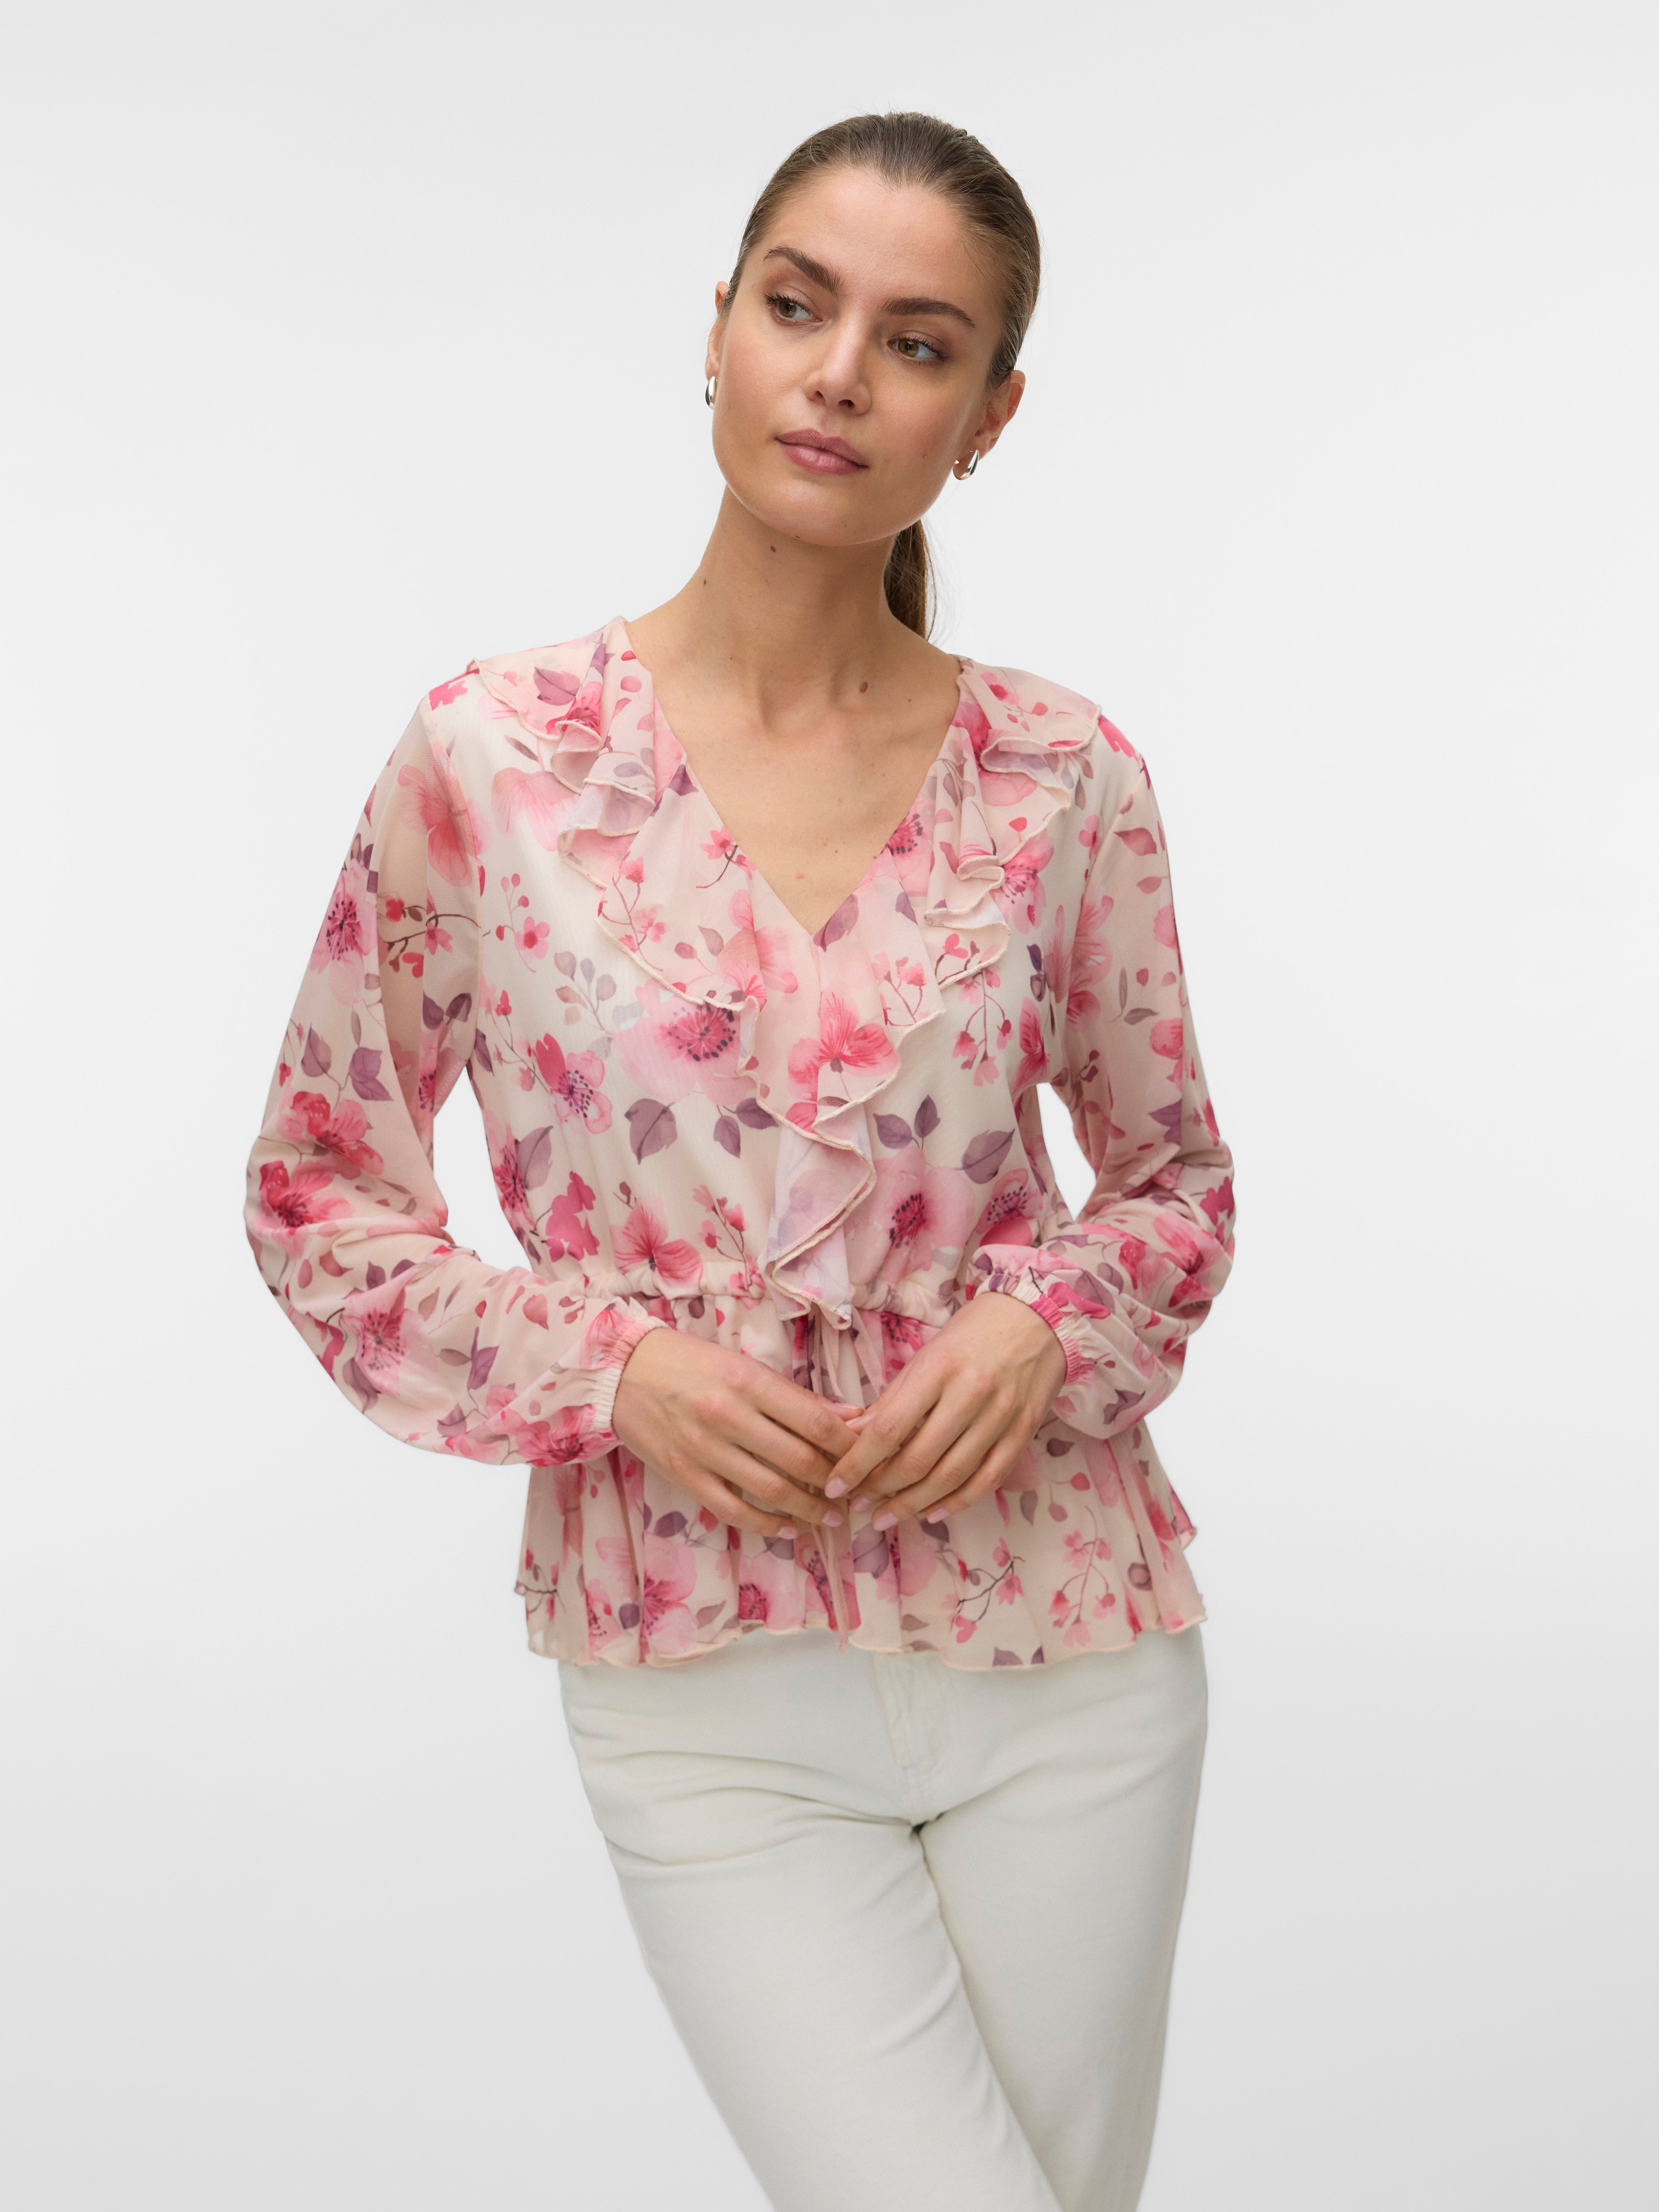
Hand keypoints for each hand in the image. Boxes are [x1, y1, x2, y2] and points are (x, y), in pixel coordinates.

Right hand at [612, 1326, 859, 1540]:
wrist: (622, 1372)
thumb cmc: (691, 1363)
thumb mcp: (744, 1367)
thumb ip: (795, 1397)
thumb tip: (850, 1418)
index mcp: (748, 1381)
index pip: (816, 1420)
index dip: (850, 1445)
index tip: (867, 1457)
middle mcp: (728, 1415)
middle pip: (800, 1459)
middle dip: (836, 1482)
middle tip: (856, 1492)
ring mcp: (704, 1449)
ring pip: (772, 1490)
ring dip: (809, 1508)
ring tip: (831, 1516)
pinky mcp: (684, 1475)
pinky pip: (734, 1510)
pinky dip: (767, 1525)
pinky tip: (789, 1529)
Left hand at [823, 1291, 1067, 1530]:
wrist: (1037, 1319)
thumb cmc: (973, 1334)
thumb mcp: (927, 1356)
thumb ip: (891, 1398)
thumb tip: (850, 1434)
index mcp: (939, 1369)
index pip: (889, 1428)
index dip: (858, 1463)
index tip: (835, 1485)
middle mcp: (971, 1394)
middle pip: (918, 1459)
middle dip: (881, 1490)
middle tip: (859, 1505)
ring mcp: (1001, 1417)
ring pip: (950, 1477)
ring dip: (913, 1504)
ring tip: (887, 1517)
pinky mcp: (1023, 1433)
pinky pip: (987, 1479)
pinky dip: (957, 1503)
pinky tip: (932, 1513)